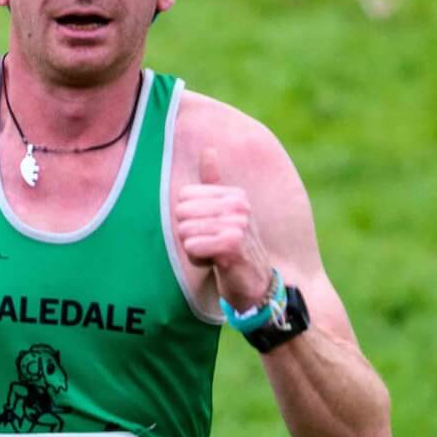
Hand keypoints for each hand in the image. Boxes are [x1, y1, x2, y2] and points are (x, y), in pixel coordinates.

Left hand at [173, 147, 271, 312]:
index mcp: (234, 194)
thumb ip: (214, 184)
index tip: (210, 233)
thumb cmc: (234, 249)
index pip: (184, 198)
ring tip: (213, 255)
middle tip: (210, 246)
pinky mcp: (231, 245)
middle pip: (181, 214)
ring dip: (193, 250)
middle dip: (188, 236)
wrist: (255, 285)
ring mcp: (237, 224)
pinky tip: (214, 264)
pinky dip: (197, 260)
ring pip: (184, 232)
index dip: (189, 220)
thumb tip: (208, 150)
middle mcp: (238, 206)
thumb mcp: (225, 213)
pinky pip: (191, 247)